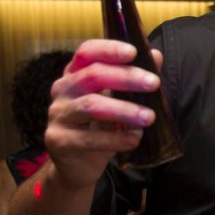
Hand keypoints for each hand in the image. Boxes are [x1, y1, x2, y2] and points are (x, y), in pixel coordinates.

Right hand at [45, 39, 163, 188]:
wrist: (78, 165)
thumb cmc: (99, 127)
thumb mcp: (118, 101)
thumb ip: (134, 79)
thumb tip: (155, 56)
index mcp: (75, 74)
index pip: (86, 53)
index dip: (108, 49)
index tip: (133, 52)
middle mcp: (62, 90)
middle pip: (92, 76)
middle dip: (126, 78)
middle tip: (153, 83)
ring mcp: (58, 115)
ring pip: (92, 106)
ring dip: (124, 110)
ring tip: (149, 117)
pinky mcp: (58, 140)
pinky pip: (88, 138)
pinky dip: (115, 139)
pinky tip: (134, 140)